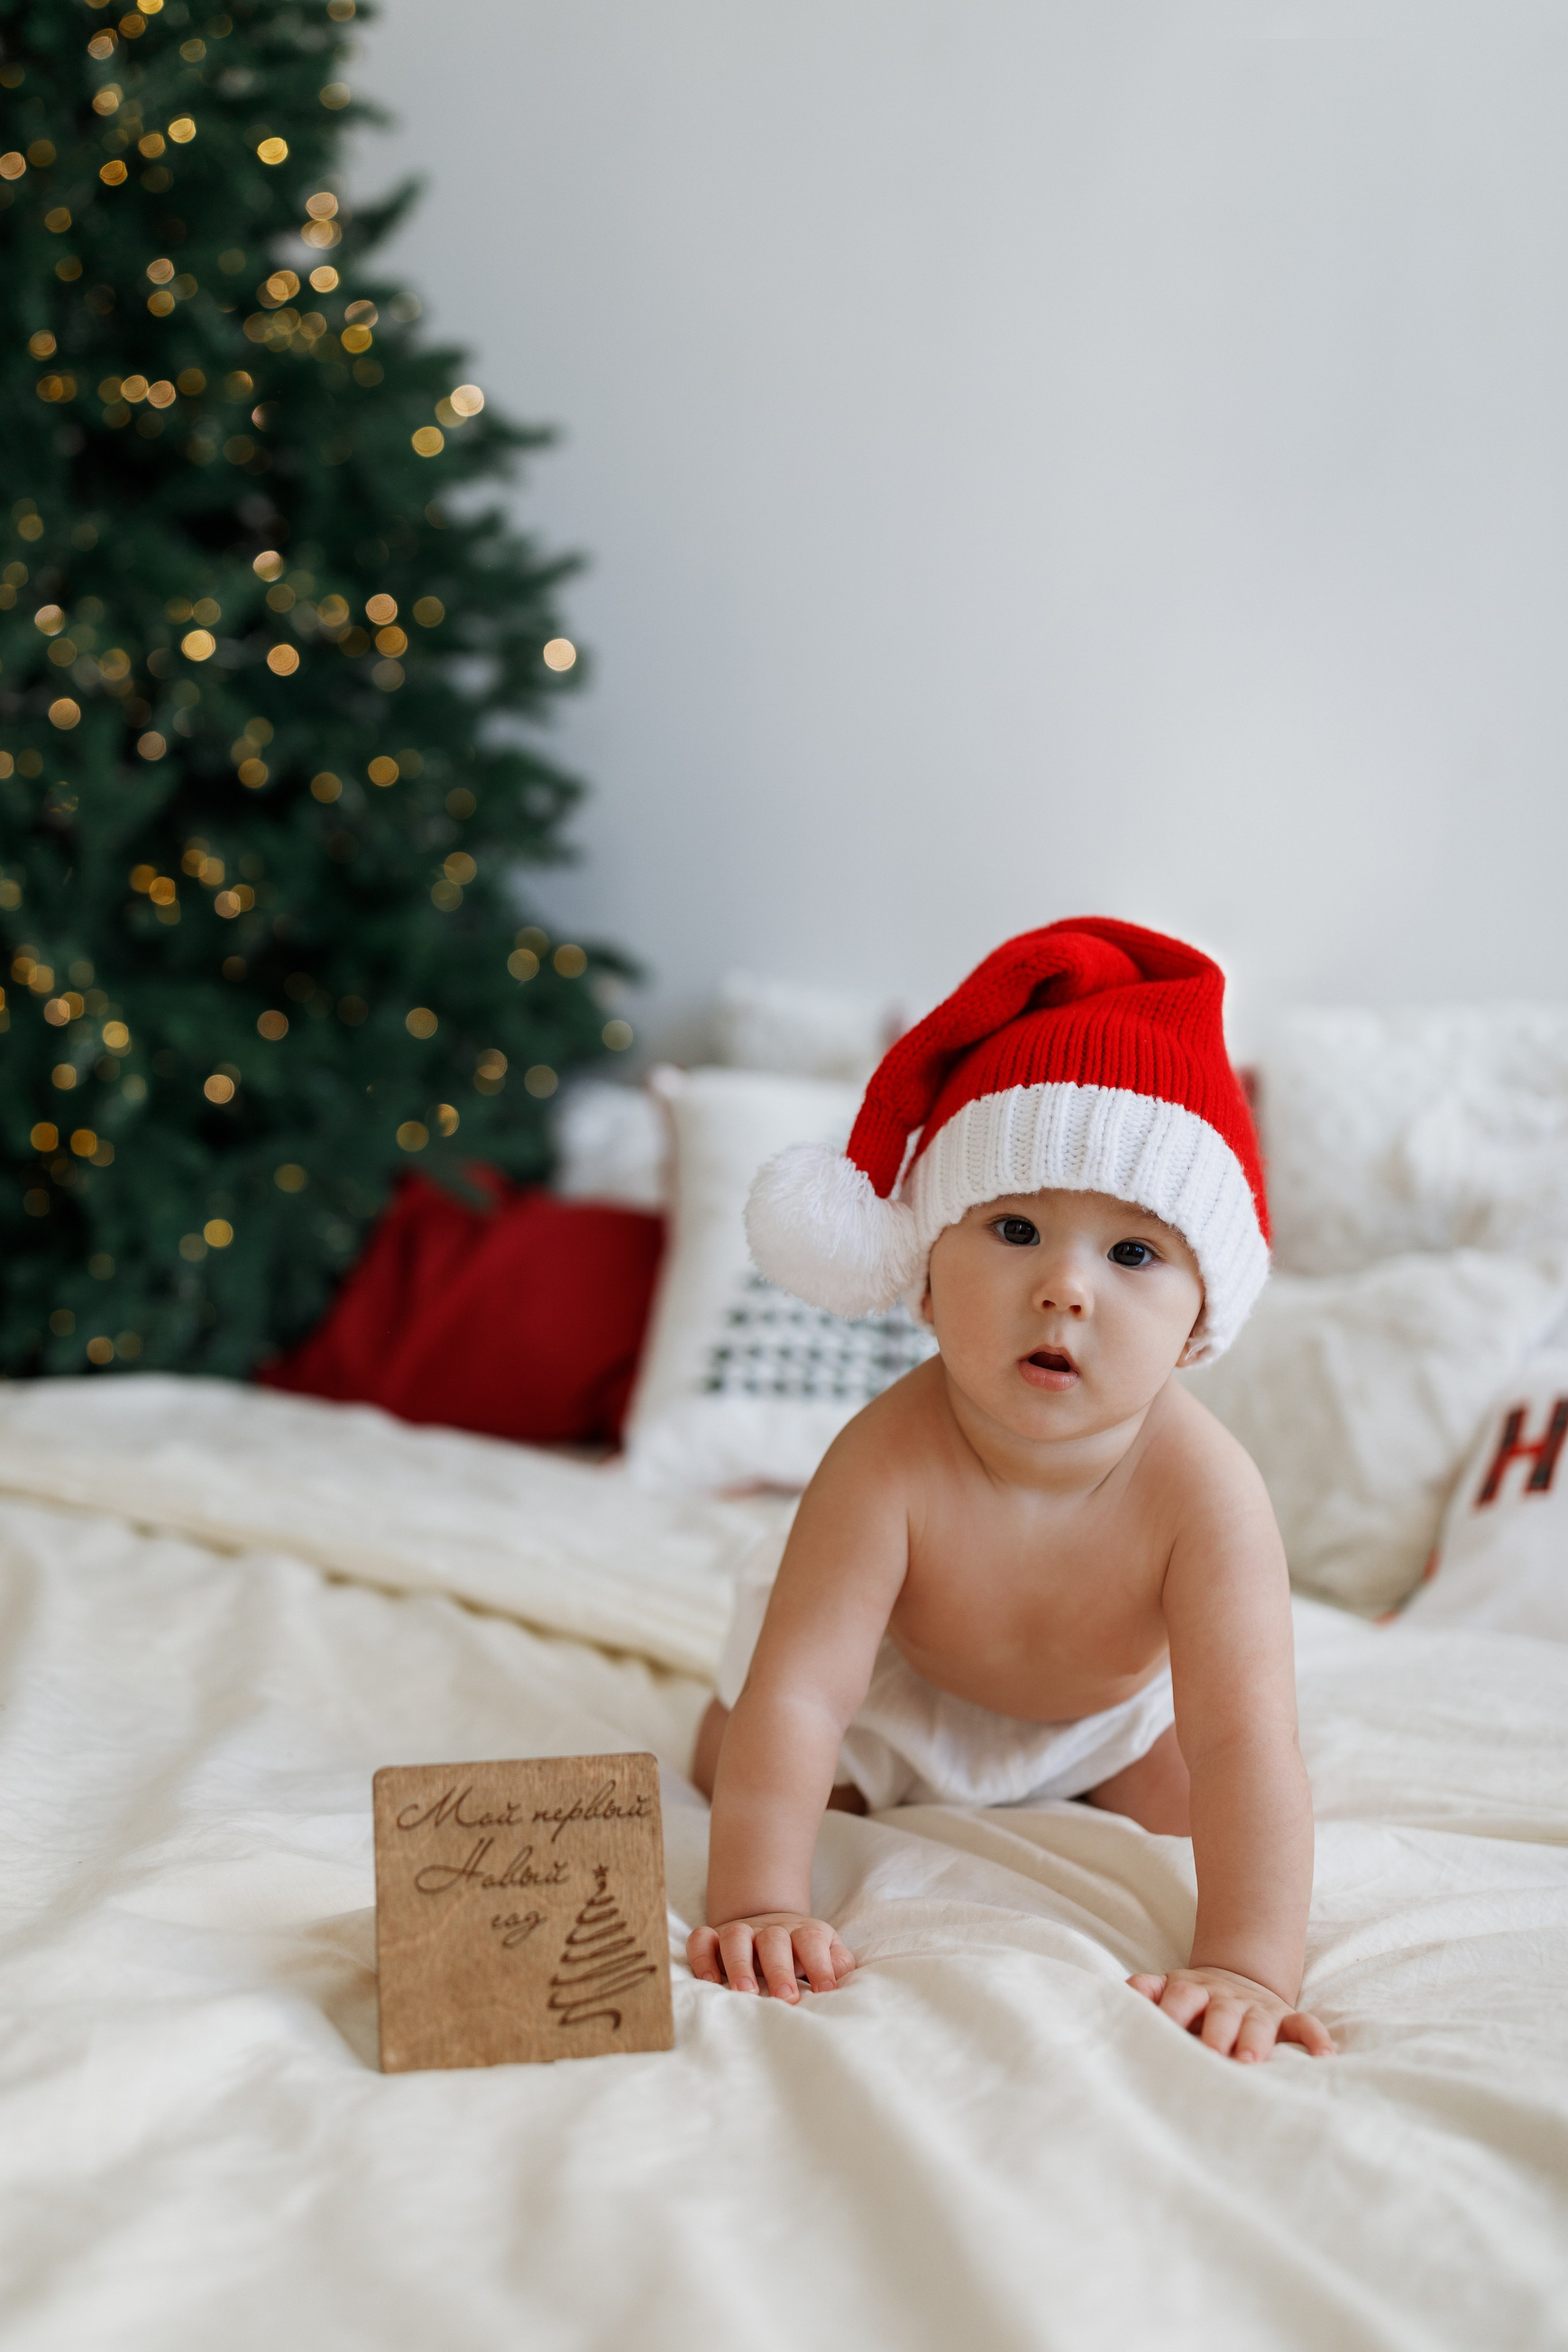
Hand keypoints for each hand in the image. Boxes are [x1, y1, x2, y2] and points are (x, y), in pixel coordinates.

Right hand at [688, 1912, 855, 2001]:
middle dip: (779, 1968)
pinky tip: (710, 1980)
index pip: (811, 1940)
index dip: (819, 1963)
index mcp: (802, 1933)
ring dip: (740, 1963)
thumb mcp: (827, 1952)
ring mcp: (740, 1932)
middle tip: (785, 1997)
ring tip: (745, 1993)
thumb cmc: (803, 1952)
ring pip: (736, 1937)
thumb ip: (838, 1963)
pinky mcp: (714, 1937)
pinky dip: (702, 1956)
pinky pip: (701, 1939)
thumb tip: (840, 1978)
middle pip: (774, 1940)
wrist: (772, 1926)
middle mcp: (770, 1930)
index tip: (825, 1990)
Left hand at [1127, 1966, 1334, 2061]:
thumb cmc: (1192, 2000)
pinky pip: (1304, 2025)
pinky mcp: (1284, 2017)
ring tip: (1251, 2064)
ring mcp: (1257, 2008)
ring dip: (1255, 2041)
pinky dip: (1315, 2039)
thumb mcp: (1167, 1990)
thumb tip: (1123, 1993)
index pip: (1179, 1998)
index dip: (1172, 2014)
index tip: (1164, 2034)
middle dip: (1216, 2033)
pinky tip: (1325, 2057)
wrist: (1235, 1979)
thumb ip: (1146, 1991)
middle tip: (1212, 2056)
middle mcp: (1225, 1998)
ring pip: (1258, 2022)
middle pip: (1220, 2012)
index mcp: (1190, 1990)